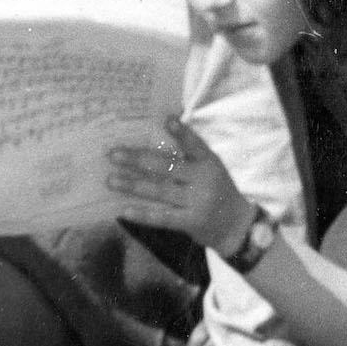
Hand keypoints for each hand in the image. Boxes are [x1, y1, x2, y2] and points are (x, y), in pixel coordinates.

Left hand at [108, 116, 255, 251]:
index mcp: (209, 163)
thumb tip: (158, 135)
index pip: (196, 145)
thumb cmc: (217, 189)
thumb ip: (189, 155)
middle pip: (168, 168)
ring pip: (160, 191)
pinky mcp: (190, 222)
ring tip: (111, 180)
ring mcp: (197, 203)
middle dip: (138, 160)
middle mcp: (204, 181)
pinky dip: (143, 214)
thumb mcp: (210, 168)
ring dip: (133, 185)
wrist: (236, 226)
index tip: (168, 120)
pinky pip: (163, 217)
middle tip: (114, 154)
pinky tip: (124, 210)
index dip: (183, 134)